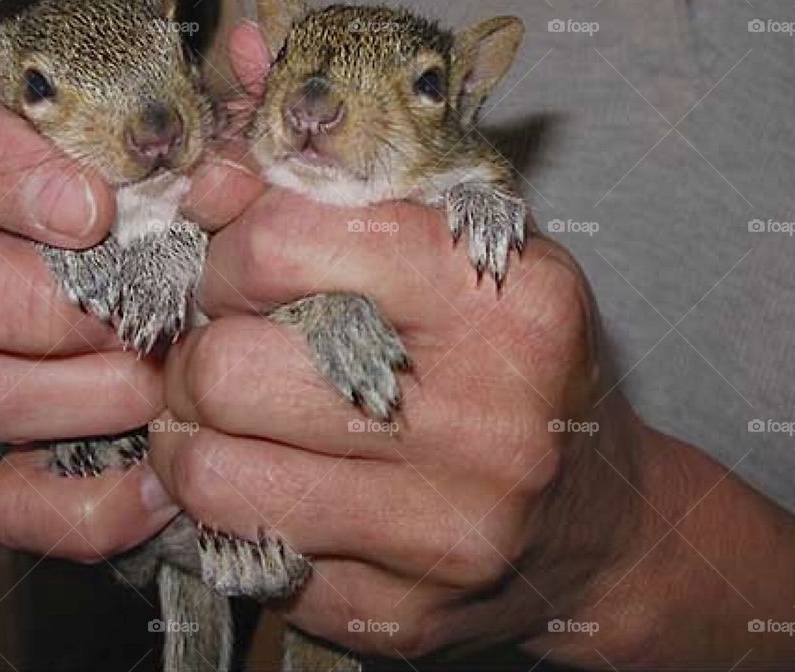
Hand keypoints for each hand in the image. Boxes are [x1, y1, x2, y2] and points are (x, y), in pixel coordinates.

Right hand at [0, 22, 268, 562]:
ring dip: (77, 393)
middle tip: (124, 308)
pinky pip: (17, 500)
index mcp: (46, 184)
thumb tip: (255, 51)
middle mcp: (11, 277)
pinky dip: (86, 502)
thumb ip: (257, 116)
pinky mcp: (50, 470)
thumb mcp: (275, 177)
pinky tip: (158, 481)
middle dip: (26, 296)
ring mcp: (22, 377)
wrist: (311, 372)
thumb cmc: (273, 257)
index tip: (89, 208)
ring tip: (162, 383)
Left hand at [153, 176, 643, 660]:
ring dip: (192, 443)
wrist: (602, 523)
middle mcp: (483, 420)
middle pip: (228, 371)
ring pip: (212, 478)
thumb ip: (350, 207)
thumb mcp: (474, 256)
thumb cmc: (524, 366)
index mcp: (503, 301)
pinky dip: (231, 515)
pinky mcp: (402, 613)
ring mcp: (442, 531)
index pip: (285, 246)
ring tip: (226, 426)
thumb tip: (208, 182)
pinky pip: (242, 555)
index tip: (237, 276)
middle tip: (218, 356)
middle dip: (194, 357)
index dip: (229, 255)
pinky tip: (274, 489)